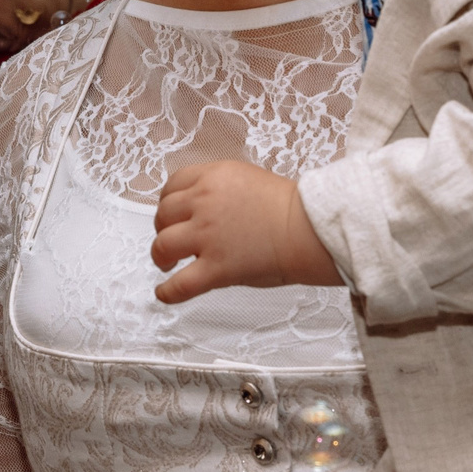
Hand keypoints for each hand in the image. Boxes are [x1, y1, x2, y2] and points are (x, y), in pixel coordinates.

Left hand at [150, 159, 340, 303]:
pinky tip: (163, 293)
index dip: (167, 202)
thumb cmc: (292, 209)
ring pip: (163, 245)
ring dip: (160, 256)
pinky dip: (167, 292)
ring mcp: (207, 236)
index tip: (170, 213)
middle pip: (164, 215)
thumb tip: (201, 205)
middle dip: (163, 227)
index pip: (172, 186)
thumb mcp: (247, 179)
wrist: (312, 229)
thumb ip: (219, 189)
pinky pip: (180, 285)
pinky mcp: (216, 268)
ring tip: (167, 263)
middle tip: (171, 239)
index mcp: (213, 178)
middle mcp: (204, 204)